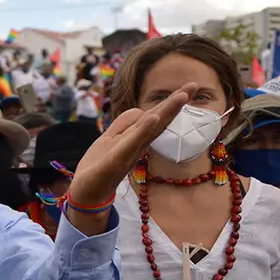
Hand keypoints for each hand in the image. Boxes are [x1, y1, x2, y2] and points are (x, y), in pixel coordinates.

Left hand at [69, 83, 197, 206]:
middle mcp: (135, 145)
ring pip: (149, 130)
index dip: (170, 103)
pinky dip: (143, 131)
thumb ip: (124, 125)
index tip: (189, 87)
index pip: (155, 117)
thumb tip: (143, 112)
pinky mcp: (115, 162)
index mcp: (134, 139)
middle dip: (174, 104)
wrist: (85, 194)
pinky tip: (153, 118)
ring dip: (165, 113)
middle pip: (157, 121)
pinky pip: (131, 144)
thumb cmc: (99, 168)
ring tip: (180, 96)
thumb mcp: (110, 139)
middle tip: (194, 85)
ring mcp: (127, 153)